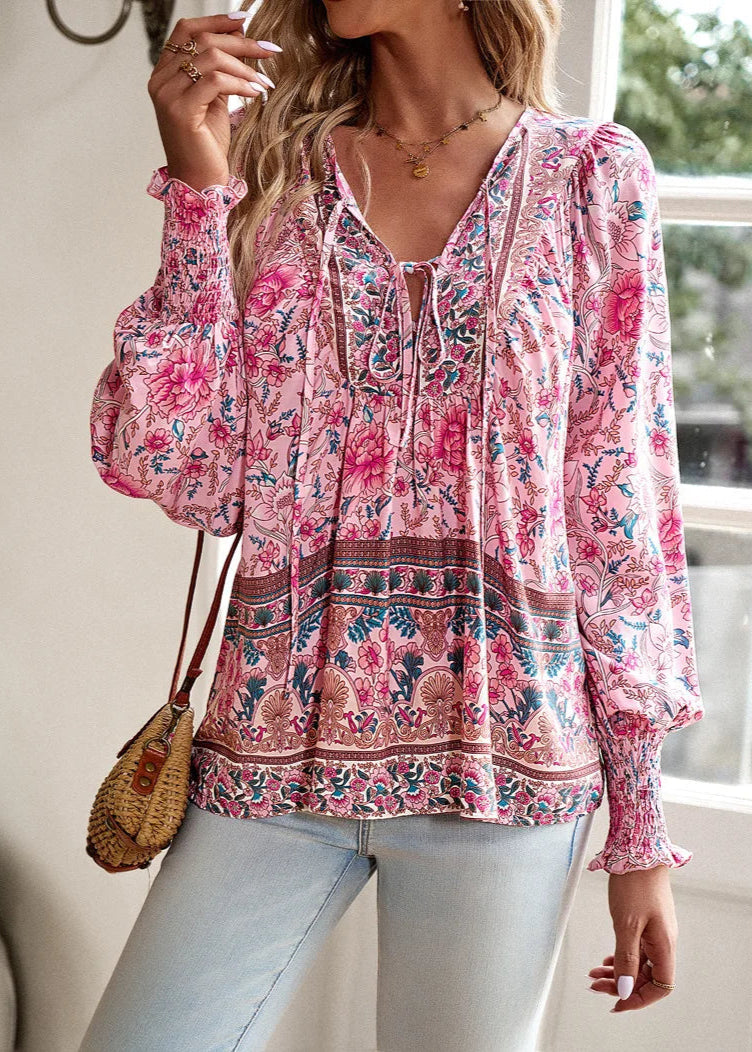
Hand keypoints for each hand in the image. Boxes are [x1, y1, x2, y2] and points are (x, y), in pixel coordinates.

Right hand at [147, 13, 279, 191]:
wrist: (199, 180)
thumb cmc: (207, 144)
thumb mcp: (214, 100)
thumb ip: (219, 71)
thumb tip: (240, 38)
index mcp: (165, 73)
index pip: (186, 30)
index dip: (216, 20)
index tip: (244, 19)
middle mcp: (161, 80)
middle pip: (202, 40)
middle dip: (240, 42)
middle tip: (268, 49)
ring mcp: (167, 95)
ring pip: (210, 58)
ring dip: (244, 66)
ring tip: (263, 81)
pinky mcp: (181, 110)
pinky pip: (214, 81)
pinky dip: (239, 83)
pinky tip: (255, 91)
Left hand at [588, 865, 677, 1012]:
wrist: (638, 851)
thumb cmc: (635, 883)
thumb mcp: (626, 924)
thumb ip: (625, 958)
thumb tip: (624, 989)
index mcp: (664, 945)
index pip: (659, 987)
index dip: (638, 999)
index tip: (615, 1004)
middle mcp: (662, 941)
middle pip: (646, 977)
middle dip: (621, 985)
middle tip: (596, 986)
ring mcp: (654, 931)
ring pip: (638, 963)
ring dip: (618, 972)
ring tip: (595, 974)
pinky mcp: (645, 920)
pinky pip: (635, 949)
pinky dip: (620, 957)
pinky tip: (607, 960)